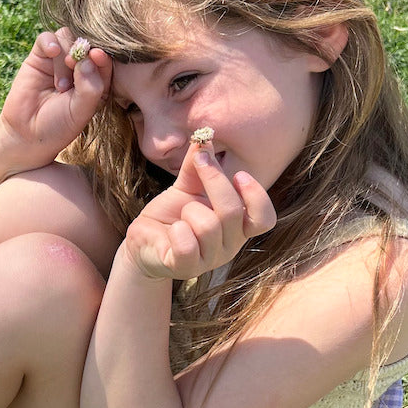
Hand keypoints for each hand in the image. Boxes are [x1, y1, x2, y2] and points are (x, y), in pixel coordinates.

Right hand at [0, 28, 111, 165]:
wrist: (27, 135)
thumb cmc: (59, 126)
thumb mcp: (82, 110)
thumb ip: (90, 86)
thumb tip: (89, 57)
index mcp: (96, 80)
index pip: (104, 59)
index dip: (102, 55)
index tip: (97, 56)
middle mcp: (79, 67)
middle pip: (86, 43)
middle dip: (83, 52)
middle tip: (75, 67)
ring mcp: (58, 61)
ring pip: (67, 38)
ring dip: (65, 56)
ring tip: (60, 85)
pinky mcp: (39, 57)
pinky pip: (46, 38)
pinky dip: (50, 41)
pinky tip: (52, 53)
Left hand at [123, 142, 276, 281]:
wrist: (143, 241)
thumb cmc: (171, 214)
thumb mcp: (186, 186)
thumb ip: (198, 166)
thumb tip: (204, 139)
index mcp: (237, 227)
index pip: (264, 219)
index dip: (256, 196)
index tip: (238, 174)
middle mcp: (229, 247)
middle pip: (233, 213)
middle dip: (215, 181)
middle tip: (200, 163)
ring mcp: (208, 261)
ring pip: (208, 226)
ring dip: (189, 210)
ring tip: (181, 215)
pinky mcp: (185, 268)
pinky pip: (187, 244)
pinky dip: (177, 231)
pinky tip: (172, 230)